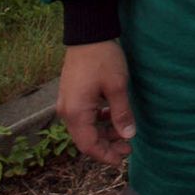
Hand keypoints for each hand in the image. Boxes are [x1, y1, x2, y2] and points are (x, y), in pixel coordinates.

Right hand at [57, 40, 136, 166]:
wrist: (88, 34)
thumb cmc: (103, 59)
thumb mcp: (117, 87)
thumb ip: (122, 113)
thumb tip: (128, 136)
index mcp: (76, 112)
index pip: (89, 145)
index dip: (105, 155)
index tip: (122, 160)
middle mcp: (67, 111)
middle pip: (85, 139)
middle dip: (106, 146)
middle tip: (128, 148)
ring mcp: (67, 103)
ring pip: (84, 128)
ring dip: (103, 133)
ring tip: (124, 133)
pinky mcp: (71, 95)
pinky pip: (83, 116)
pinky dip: (97, 121)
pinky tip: (112, 116)